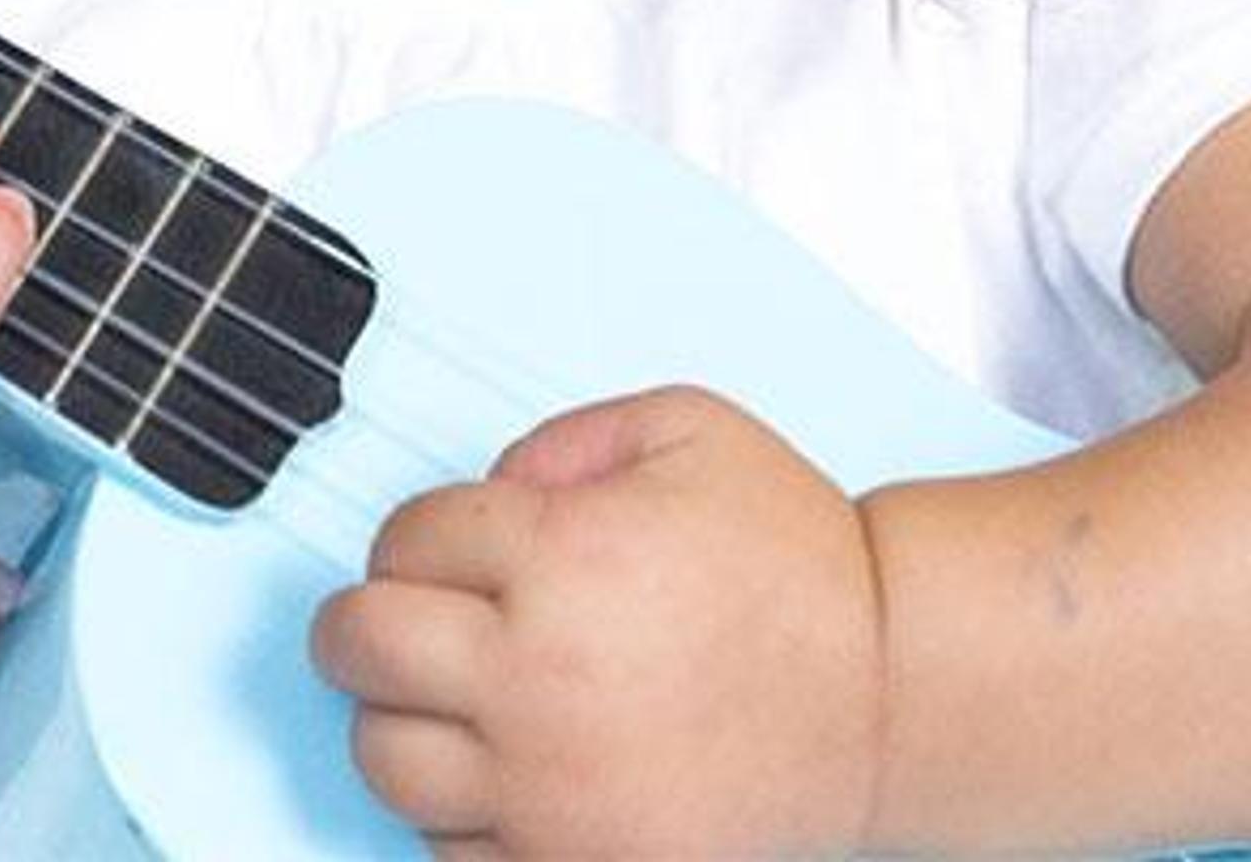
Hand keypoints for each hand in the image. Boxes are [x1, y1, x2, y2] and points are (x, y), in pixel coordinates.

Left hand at [311, 385, 887, 857]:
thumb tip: (484, 491)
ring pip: (385, 757)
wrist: (888, 695)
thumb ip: (562, 440)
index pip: (404, 539)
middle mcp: (540, 674)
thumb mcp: (686, 430)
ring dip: (396, 720)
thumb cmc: (796, 562)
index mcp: (562, 554)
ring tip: (444, 705)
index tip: (448, 552)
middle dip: (363, 623)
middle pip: (362, 645)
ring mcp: (553, 785)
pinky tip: (499, 774)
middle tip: (392, 625)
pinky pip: (449, 849)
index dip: (418, 537)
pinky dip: (455, 812)